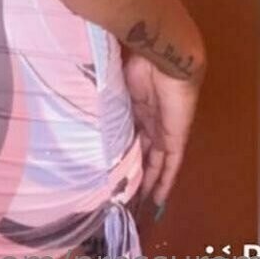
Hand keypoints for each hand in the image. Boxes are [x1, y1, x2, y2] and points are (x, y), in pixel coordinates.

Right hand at [122, 47, 203, 212]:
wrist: (165, 58)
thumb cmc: (140, 63)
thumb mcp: (117, 84)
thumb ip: (106, 97)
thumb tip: (82, 101)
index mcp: (137, 104)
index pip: (130, 132)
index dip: (122, 147)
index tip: (111, 161)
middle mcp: (151, 118)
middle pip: (143, 148)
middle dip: (135, 166)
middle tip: (123, 186)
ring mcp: (164, 128)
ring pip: (156, 160)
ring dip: (149, 179)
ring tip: (138, 200)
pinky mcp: (176, 137)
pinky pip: (172, 164)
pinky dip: (166, 181)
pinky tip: (158, 199)